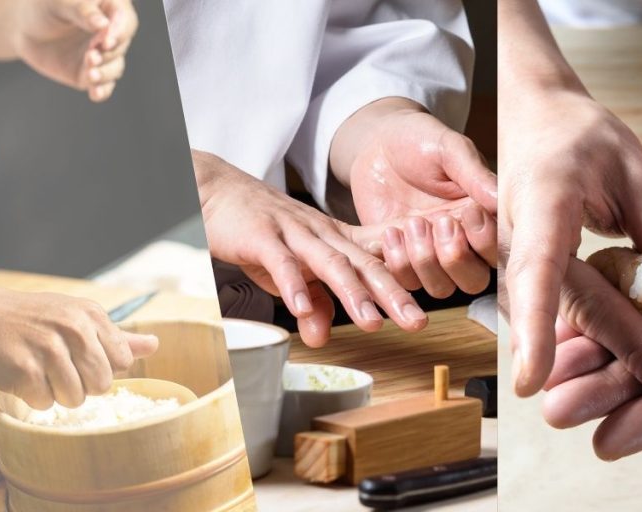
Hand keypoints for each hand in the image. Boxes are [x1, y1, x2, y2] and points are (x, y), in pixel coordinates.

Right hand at [0, 271, 157, 408]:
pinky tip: (25, 377)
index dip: (105, 368)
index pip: (124, 361)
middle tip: (62, 371)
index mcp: (92, 316)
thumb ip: (117, 336)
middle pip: (102, 384)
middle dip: (84, 386)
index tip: (84, 361)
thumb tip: (155, 345)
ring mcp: (48, 349)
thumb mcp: (78, 317)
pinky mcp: (24, 369)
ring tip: (43, 374)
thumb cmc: (34, 318)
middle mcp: (74, 329)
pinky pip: (45, 403)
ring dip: (59, 394)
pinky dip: (35, 397)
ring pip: (76, 398)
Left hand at [13, 0, 137, 101]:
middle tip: (91, 55)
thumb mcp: (58, 3)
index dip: (119, 32)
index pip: (125, 21)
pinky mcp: (91, 73)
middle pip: (121, 46)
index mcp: (110, 9)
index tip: (106, 41)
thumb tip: (103, 25)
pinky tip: (95, 93)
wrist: (23, 29)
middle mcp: (111, 34)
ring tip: (90, 74)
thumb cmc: (43, 8)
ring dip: (104, 73)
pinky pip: (103, 86)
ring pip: (115, 68)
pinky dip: (102, 90)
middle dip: (108, 54)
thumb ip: (82, 11)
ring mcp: (103, 55)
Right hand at [193, 150, 428, 347]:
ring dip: (353, 294)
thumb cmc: (259, 233)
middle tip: (417, 322)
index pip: (377, 263)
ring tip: (372, 324)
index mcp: (336, 241)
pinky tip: (305, 311)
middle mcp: (322, 235)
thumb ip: (310, 303)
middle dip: (393, 294)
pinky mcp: (261, 236)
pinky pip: (281, 262)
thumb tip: (322, 338)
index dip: (406, 282)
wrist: (213, 191)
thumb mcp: (289, 272)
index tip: (428, 308)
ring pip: (331, 263)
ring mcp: (293, 233)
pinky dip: (294, 286)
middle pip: (365, 264)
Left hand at [332, 98, 497, 297]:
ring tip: (410, 223)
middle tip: (438, 221)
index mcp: (485, 216)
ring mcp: (432, 255)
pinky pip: (406, 282)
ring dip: (424, 260)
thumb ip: (474, 174)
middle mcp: (464, 242)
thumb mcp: (450, 149)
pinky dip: (398, 262)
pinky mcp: (402, 260)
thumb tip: (501, 198)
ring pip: (441, 288)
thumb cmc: (419, 141)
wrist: (376, 145)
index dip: (486, 241)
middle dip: (455, 258)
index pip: (499, 250)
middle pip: (474, 281)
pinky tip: (391, 231)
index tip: (468, 212)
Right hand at [499, 87, 641, 397]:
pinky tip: (636, 373)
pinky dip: (598, 345)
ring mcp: (515, 264)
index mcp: (544, 201)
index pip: (537, 268)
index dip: (535, 324)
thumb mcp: (633, 168)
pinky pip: (564, 317)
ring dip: (610, 363)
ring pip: (565, 324)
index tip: (533, 379)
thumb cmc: (579, 134)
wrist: (533, 119)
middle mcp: (518, 240)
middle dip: (622, 356)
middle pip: (571, 310)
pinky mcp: (525, 279)